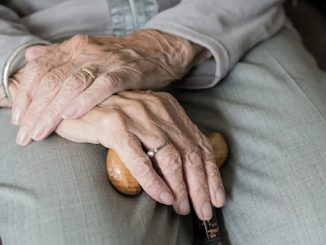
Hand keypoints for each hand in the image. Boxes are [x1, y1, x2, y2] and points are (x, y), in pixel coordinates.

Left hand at [11, 30, 211, 145]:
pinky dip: (85, 100)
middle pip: (52, 81)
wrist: (154, 50)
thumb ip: (58, 56)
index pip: (40, 70)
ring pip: (72, 85)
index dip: (25, 94)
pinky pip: (103, 86)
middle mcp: (85, 52)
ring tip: (41, 132)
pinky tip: (71, 115)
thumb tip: (31, 58)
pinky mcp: (125, 72)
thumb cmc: (118, 57)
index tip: (18, 118)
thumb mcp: (86, 51)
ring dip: (53, 110)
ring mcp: (105, 61)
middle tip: (26, 135)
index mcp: (73, 48)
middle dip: (35, 110)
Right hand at [55, 90, 224, 220]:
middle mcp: (156, 109)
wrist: (75, 105)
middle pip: (189, 153)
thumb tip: (188, 169)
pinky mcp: (115, 127)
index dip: (211, 173)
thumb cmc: (112, 119)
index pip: (199, 143)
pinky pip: (141, 161)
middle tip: (203, 210)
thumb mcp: (146, 122)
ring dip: (180, 187)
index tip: (218, 197)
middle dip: (200, 186)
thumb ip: (166, 136)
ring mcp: (136, 116)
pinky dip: (155, 182)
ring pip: (169, 158)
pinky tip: (163, 197)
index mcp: (168, 107)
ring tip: (183, 207)